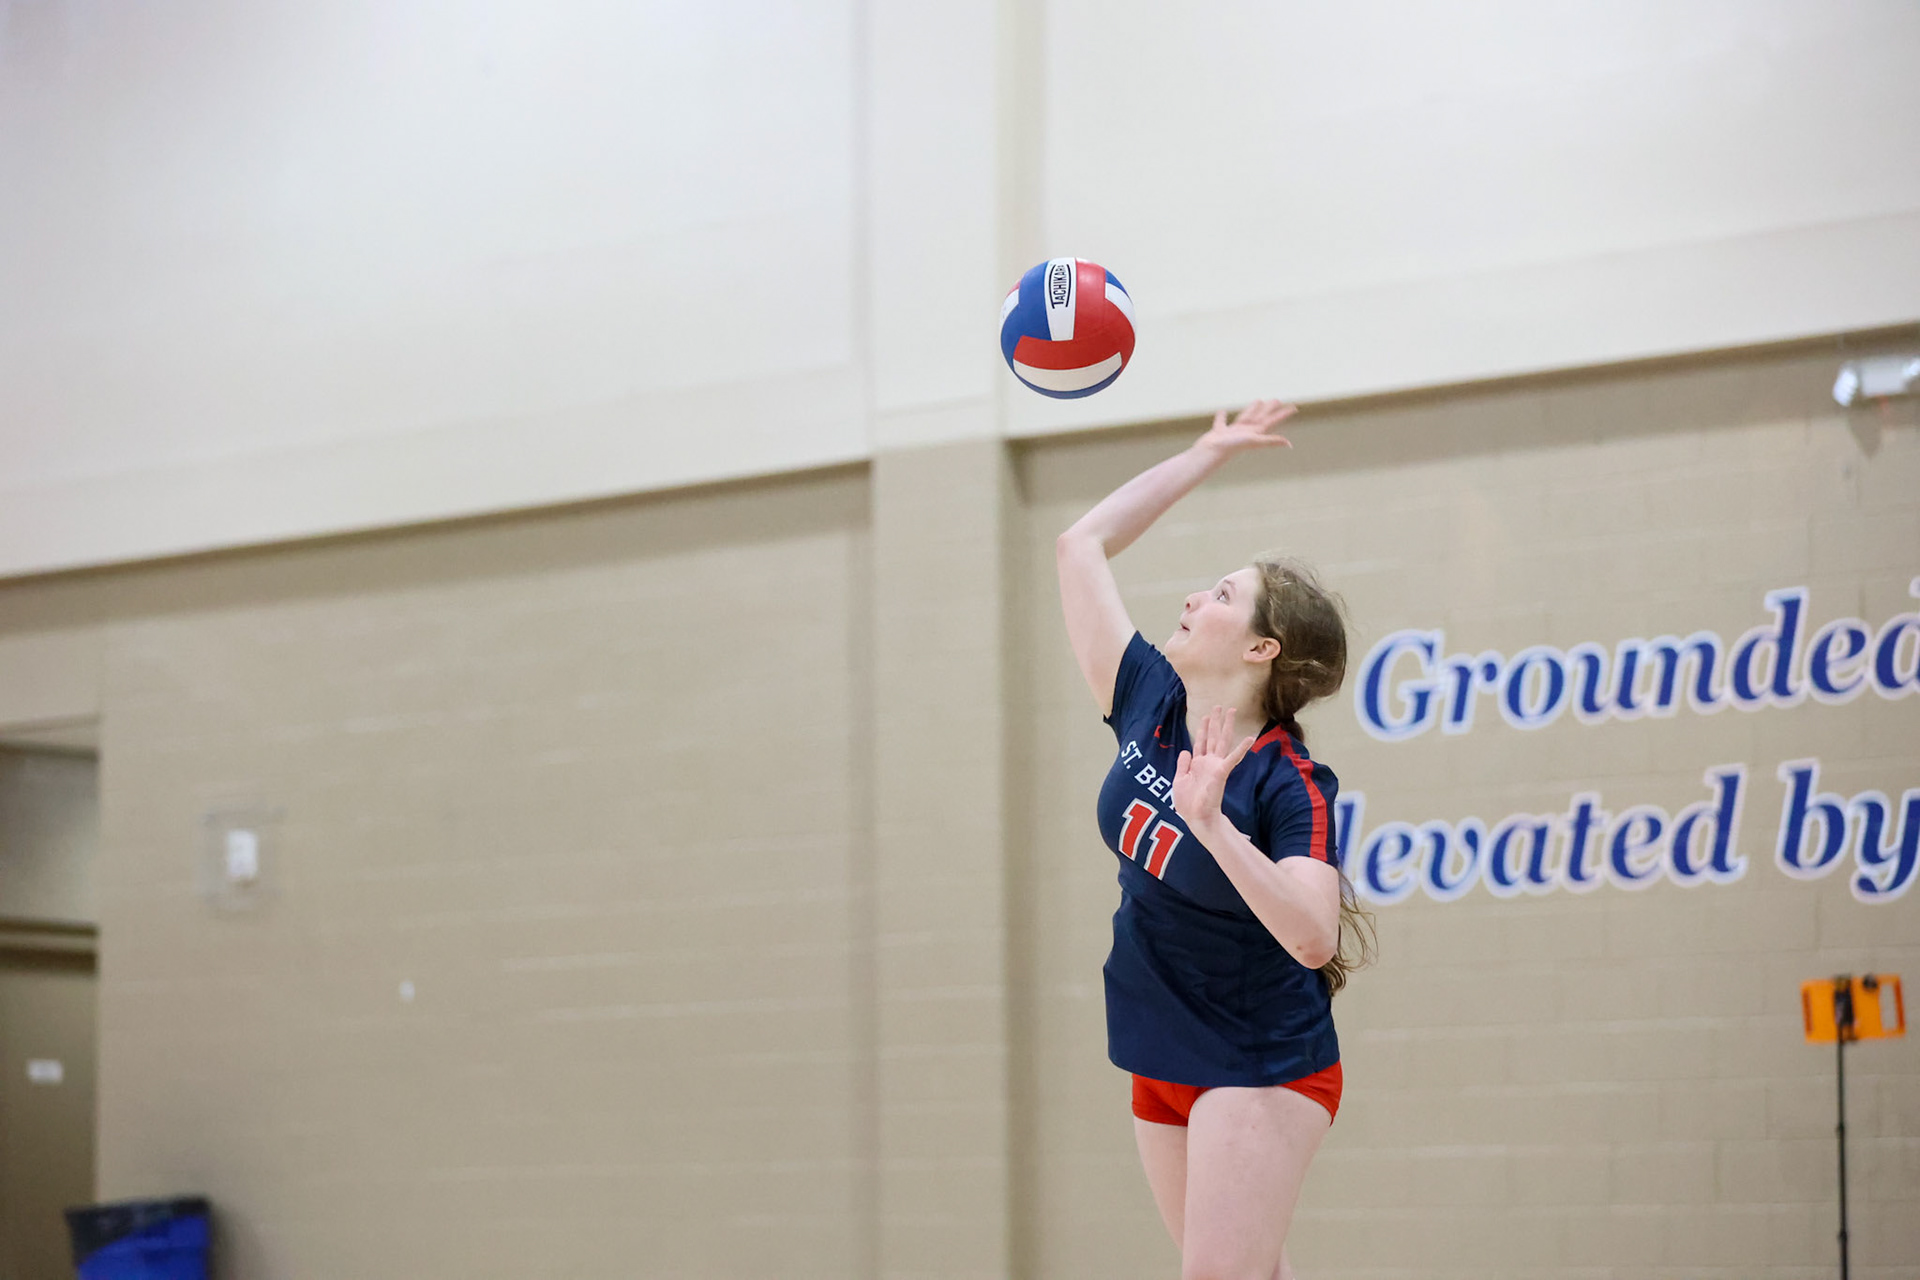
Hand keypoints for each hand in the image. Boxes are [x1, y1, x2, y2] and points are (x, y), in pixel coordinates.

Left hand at [1172, 705, 1255, 831]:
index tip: (1206, 716)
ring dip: (1226, 726)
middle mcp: (1208, 762)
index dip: (1202, 729)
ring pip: (1222, 741)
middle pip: (1213, 736)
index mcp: (1197, 764)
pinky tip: (1250, 737)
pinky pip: (1233, 758)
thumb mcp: (1179, 780)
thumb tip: (1185, 750)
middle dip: (1215, 721)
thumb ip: (1182, 765)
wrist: (1197, 818)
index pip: (1201, 742)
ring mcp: (1216, 766)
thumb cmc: (1188, 803)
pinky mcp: (1221, 772)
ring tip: (1231, 710)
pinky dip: (1242, 748)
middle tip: (1219, 706)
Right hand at [1197, 400, 1296, 456]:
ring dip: (1251, 410)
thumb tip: (1289, 444)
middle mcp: (1245, 433)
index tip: (1294, 408)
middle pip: (1260, 418)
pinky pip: (1222, 421)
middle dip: (1269, 409)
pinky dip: (1222, 416)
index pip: (1272, 421)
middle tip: (1277, 400)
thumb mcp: (1254, 440)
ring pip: (1245, 418)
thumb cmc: (1232, 447)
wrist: (1211, 452)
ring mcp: (1232, 432)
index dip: (1283, 414)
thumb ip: (1270, 441)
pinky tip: (1222, 411)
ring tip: (1257, 401)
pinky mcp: (1219, 432)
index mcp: (1255, 433)